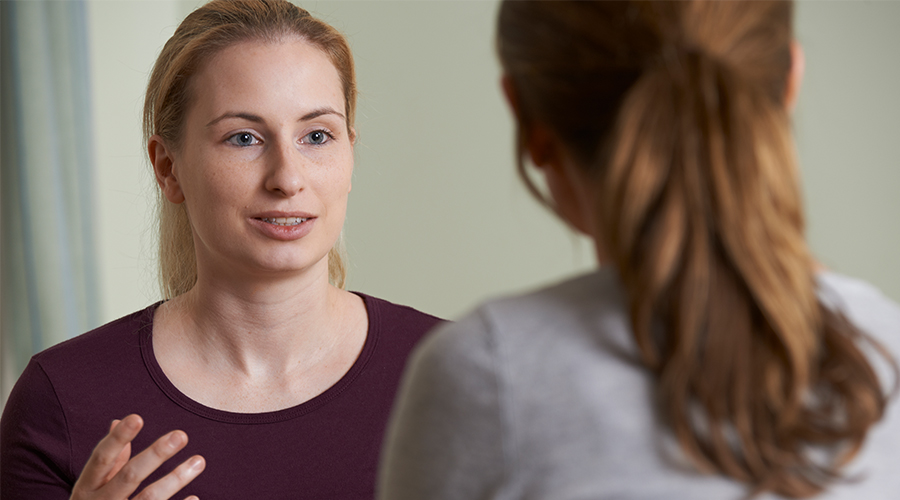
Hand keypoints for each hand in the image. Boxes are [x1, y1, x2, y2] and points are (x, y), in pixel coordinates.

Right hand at [70, 414, 204, 499]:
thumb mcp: (92, 487)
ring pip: (149, 499)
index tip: (137, 417)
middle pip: (129, 476)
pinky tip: (194, 498)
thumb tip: (117, 421)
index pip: (101, 458)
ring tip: (199, 460)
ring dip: (176, 479)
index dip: (118, 438)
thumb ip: (109, 460)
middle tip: (182, 434)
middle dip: (155, 454)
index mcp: (86, 488)